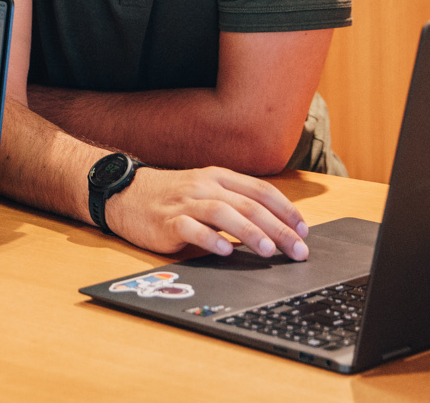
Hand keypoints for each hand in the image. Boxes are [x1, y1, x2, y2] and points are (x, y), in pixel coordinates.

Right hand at [108, 166, 310, 260]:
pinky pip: (192, 228)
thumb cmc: (171, 197)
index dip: (286, 210)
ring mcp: (186, 203)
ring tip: (269, 251)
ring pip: (224, 213)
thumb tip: (274, 226)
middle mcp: (205, 186)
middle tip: (298, 249)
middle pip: (249, 205)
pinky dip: (210, 239)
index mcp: (219, 177)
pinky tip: (225, 251)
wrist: (125, 193)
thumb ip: (234, 202)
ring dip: (250, 232)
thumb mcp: (205, 190)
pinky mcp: (167, 221)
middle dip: (279, 228)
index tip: (304, 230)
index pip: (261, 191)